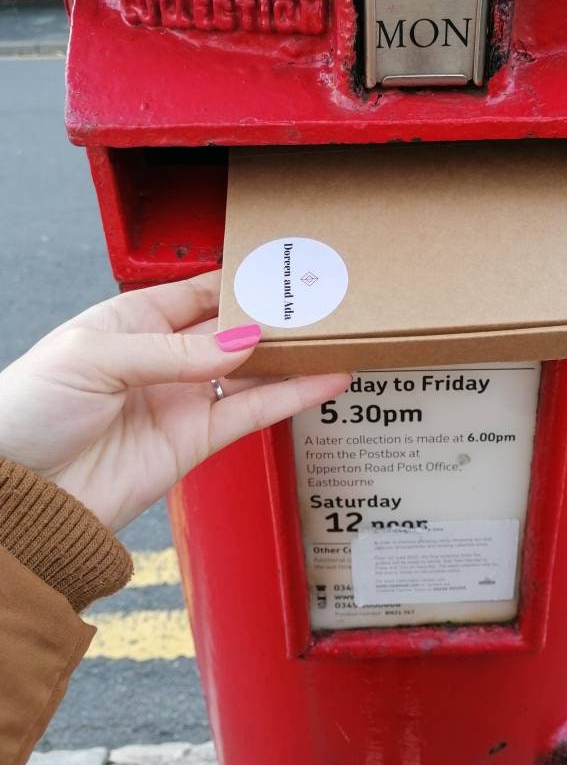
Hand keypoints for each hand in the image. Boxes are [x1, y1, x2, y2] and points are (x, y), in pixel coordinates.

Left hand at [0, 271, 349, 530]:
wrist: (19, 496)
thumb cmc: (28, 411)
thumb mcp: (94, 357)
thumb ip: (171, 350)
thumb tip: (240, 340)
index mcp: (130, 322)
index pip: (196, 292)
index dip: (237, 279)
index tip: (279, 268)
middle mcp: (162, 358)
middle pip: (232, 330)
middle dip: (273, 316)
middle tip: (318, 301)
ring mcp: (182, 400)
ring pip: (251, 370)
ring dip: (291, 355)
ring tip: (336, 335)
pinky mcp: (196, 441)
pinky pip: (252, 413)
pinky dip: (291, 397)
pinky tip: (324, 380)